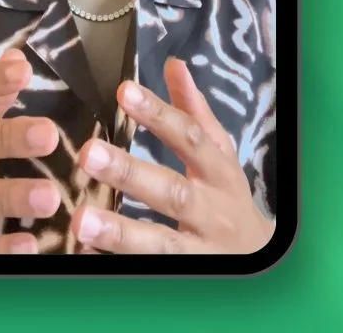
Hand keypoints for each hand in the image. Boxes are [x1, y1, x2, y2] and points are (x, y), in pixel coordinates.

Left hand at [72, 58, 273, 253]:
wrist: (262, 262)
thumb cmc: (228, 196)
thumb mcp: (219, 153)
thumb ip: (193, 110)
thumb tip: (173, 64)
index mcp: (218, 171)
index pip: (188, 137)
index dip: (158, 114)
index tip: (124, 92)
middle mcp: (212, 210)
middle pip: (172, 191)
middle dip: (130, 173)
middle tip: (88, 153)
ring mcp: (201, 250)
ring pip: (162, 242)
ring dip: (120, 232)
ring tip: (81, 219)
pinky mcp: (186, 277)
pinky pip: (152, 273)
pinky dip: (119, 263)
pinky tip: (86, 253)